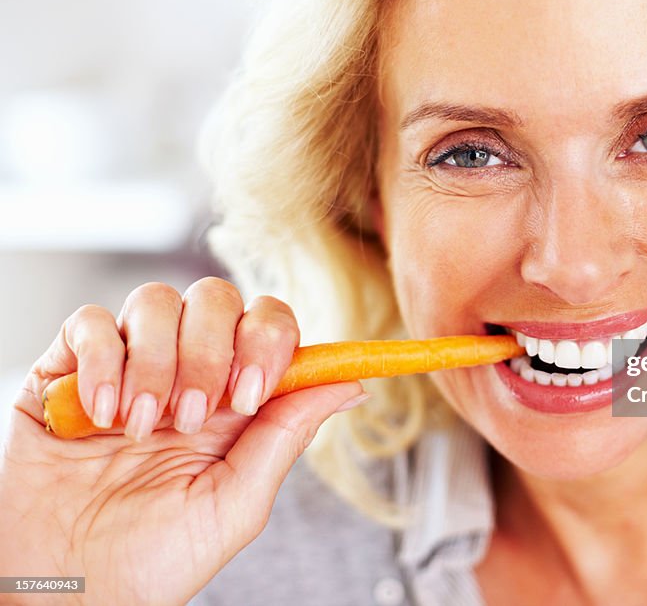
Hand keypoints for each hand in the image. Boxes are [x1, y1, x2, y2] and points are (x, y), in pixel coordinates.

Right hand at [0, 278, 367, 605]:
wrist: (69, 594)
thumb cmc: (155, 559)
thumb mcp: (237, 501)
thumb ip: (288, 432)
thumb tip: (353, 384)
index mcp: (233, 400)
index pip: (268, 325)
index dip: (269, 340)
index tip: (252, 390)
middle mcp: (184, 373)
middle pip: (215, 298)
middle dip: (210, 352)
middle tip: (192, 419)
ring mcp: (126, 368)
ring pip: (155, 301)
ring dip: (156, 364)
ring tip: (143, 428)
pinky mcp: (65, 374)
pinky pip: (89, 323)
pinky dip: (102, 362)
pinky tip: (104, 416)